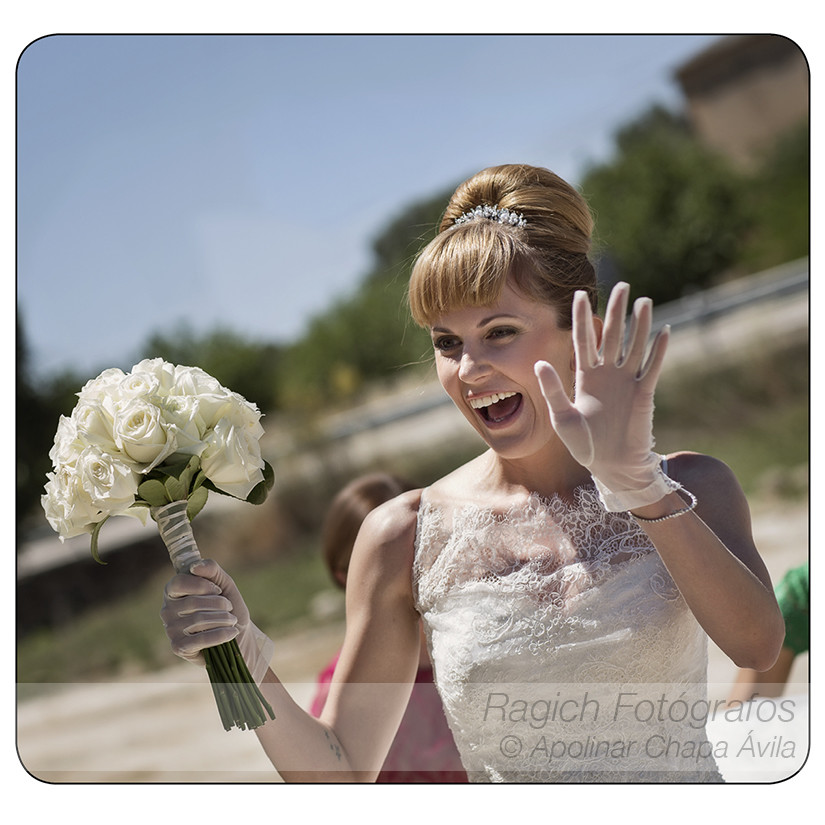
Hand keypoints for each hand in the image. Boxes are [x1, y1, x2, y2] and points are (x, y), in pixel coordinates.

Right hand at [161, 559, 272, 682]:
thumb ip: (212, 570)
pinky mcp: (178, 647)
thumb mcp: (225, 584)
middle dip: (218, 603)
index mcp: (174, 591)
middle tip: (229, 608)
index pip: (179, 583)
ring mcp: (171, 630)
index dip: (202, 585)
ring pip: (198, 620)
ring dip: (223, 619)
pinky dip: (221, 634)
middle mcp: (167, 610)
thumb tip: (194, 567)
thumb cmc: (229, 607)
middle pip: (192, 602)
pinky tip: (232, 632)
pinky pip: (201, 639)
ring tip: (232, 620)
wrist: (238, 634)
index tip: (218, 590)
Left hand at [534, 281, 678, 510]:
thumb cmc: (583, 444)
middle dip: (615, 312)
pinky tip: (664, 332)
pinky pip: (652, 368)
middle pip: (611, 336)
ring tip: (642, 301)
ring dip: (639, 325)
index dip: (582, 318)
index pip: (583, 341)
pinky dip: (658, 351)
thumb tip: (539, 362)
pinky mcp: (644, 394)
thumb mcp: (562, 418)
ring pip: (634, 346)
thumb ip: (553, 390)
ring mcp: (627, 382)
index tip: (579, 294)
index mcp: (585, 377)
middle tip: (621, 285)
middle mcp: (607, 374)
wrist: (610, 466)